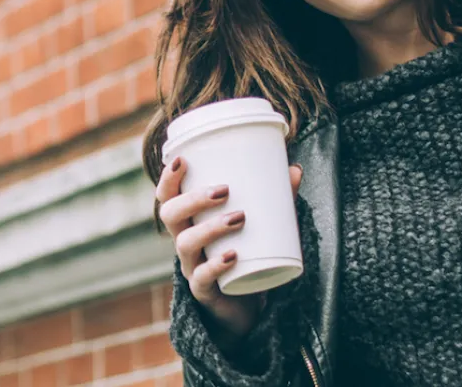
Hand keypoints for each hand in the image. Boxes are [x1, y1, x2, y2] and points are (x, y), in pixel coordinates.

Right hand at [156, 156, 303, 338]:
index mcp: (191, 222)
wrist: (247, 303)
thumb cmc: (247, 252)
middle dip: (193, 199)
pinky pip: (202, 279)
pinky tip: (232, 256)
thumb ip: (276, 198)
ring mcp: (192, 267)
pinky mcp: (205, 292)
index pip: (168, 197)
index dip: (168, 179)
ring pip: (185, 244)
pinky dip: (215, 266)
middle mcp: (186, 242)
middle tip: (224, 190)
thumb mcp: (261, 223)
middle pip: (170, 216)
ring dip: (210, 227)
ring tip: (239, 218)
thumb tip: (294, 170)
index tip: (183, 160)